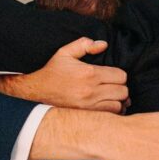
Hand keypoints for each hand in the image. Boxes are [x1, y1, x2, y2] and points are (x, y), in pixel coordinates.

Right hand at [0, 37, 128, 112]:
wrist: (35, 92)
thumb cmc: (52, 72)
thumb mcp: (65, 53)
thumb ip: (84, 45)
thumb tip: (103, 44)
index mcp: (89, 73)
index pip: (121, 76)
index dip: (119, 75)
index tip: (112, 75)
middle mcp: (91, 91)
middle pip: (123, 91)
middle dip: (120, 87)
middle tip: (112, 86)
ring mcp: (90, 105)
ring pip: (119, 105)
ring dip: (118, 100)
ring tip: (111, 96)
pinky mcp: (87, 115)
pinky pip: (110, 115)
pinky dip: (113, 110)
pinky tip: (107, 105)